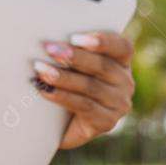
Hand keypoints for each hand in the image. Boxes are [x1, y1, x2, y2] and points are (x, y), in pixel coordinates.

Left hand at [32, 32, 135, 149]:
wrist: (61, 126)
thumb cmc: (65, 85)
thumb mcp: (72, 65)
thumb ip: (70, 51)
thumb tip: (48, 39)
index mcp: (121, 62)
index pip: (122, 47)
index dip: (103, 41)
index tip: (76, 38)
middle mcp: (124, 82)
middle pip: (101, 66)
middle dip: (73, 56)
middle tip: (49, 49)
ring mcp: (118, 104)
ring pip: (90, 86)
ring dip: (62, 77)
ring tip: (40, 70)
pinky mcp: (107, 122)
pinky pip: (83, 106)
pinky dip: (62, 96)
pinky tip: (45, 90)